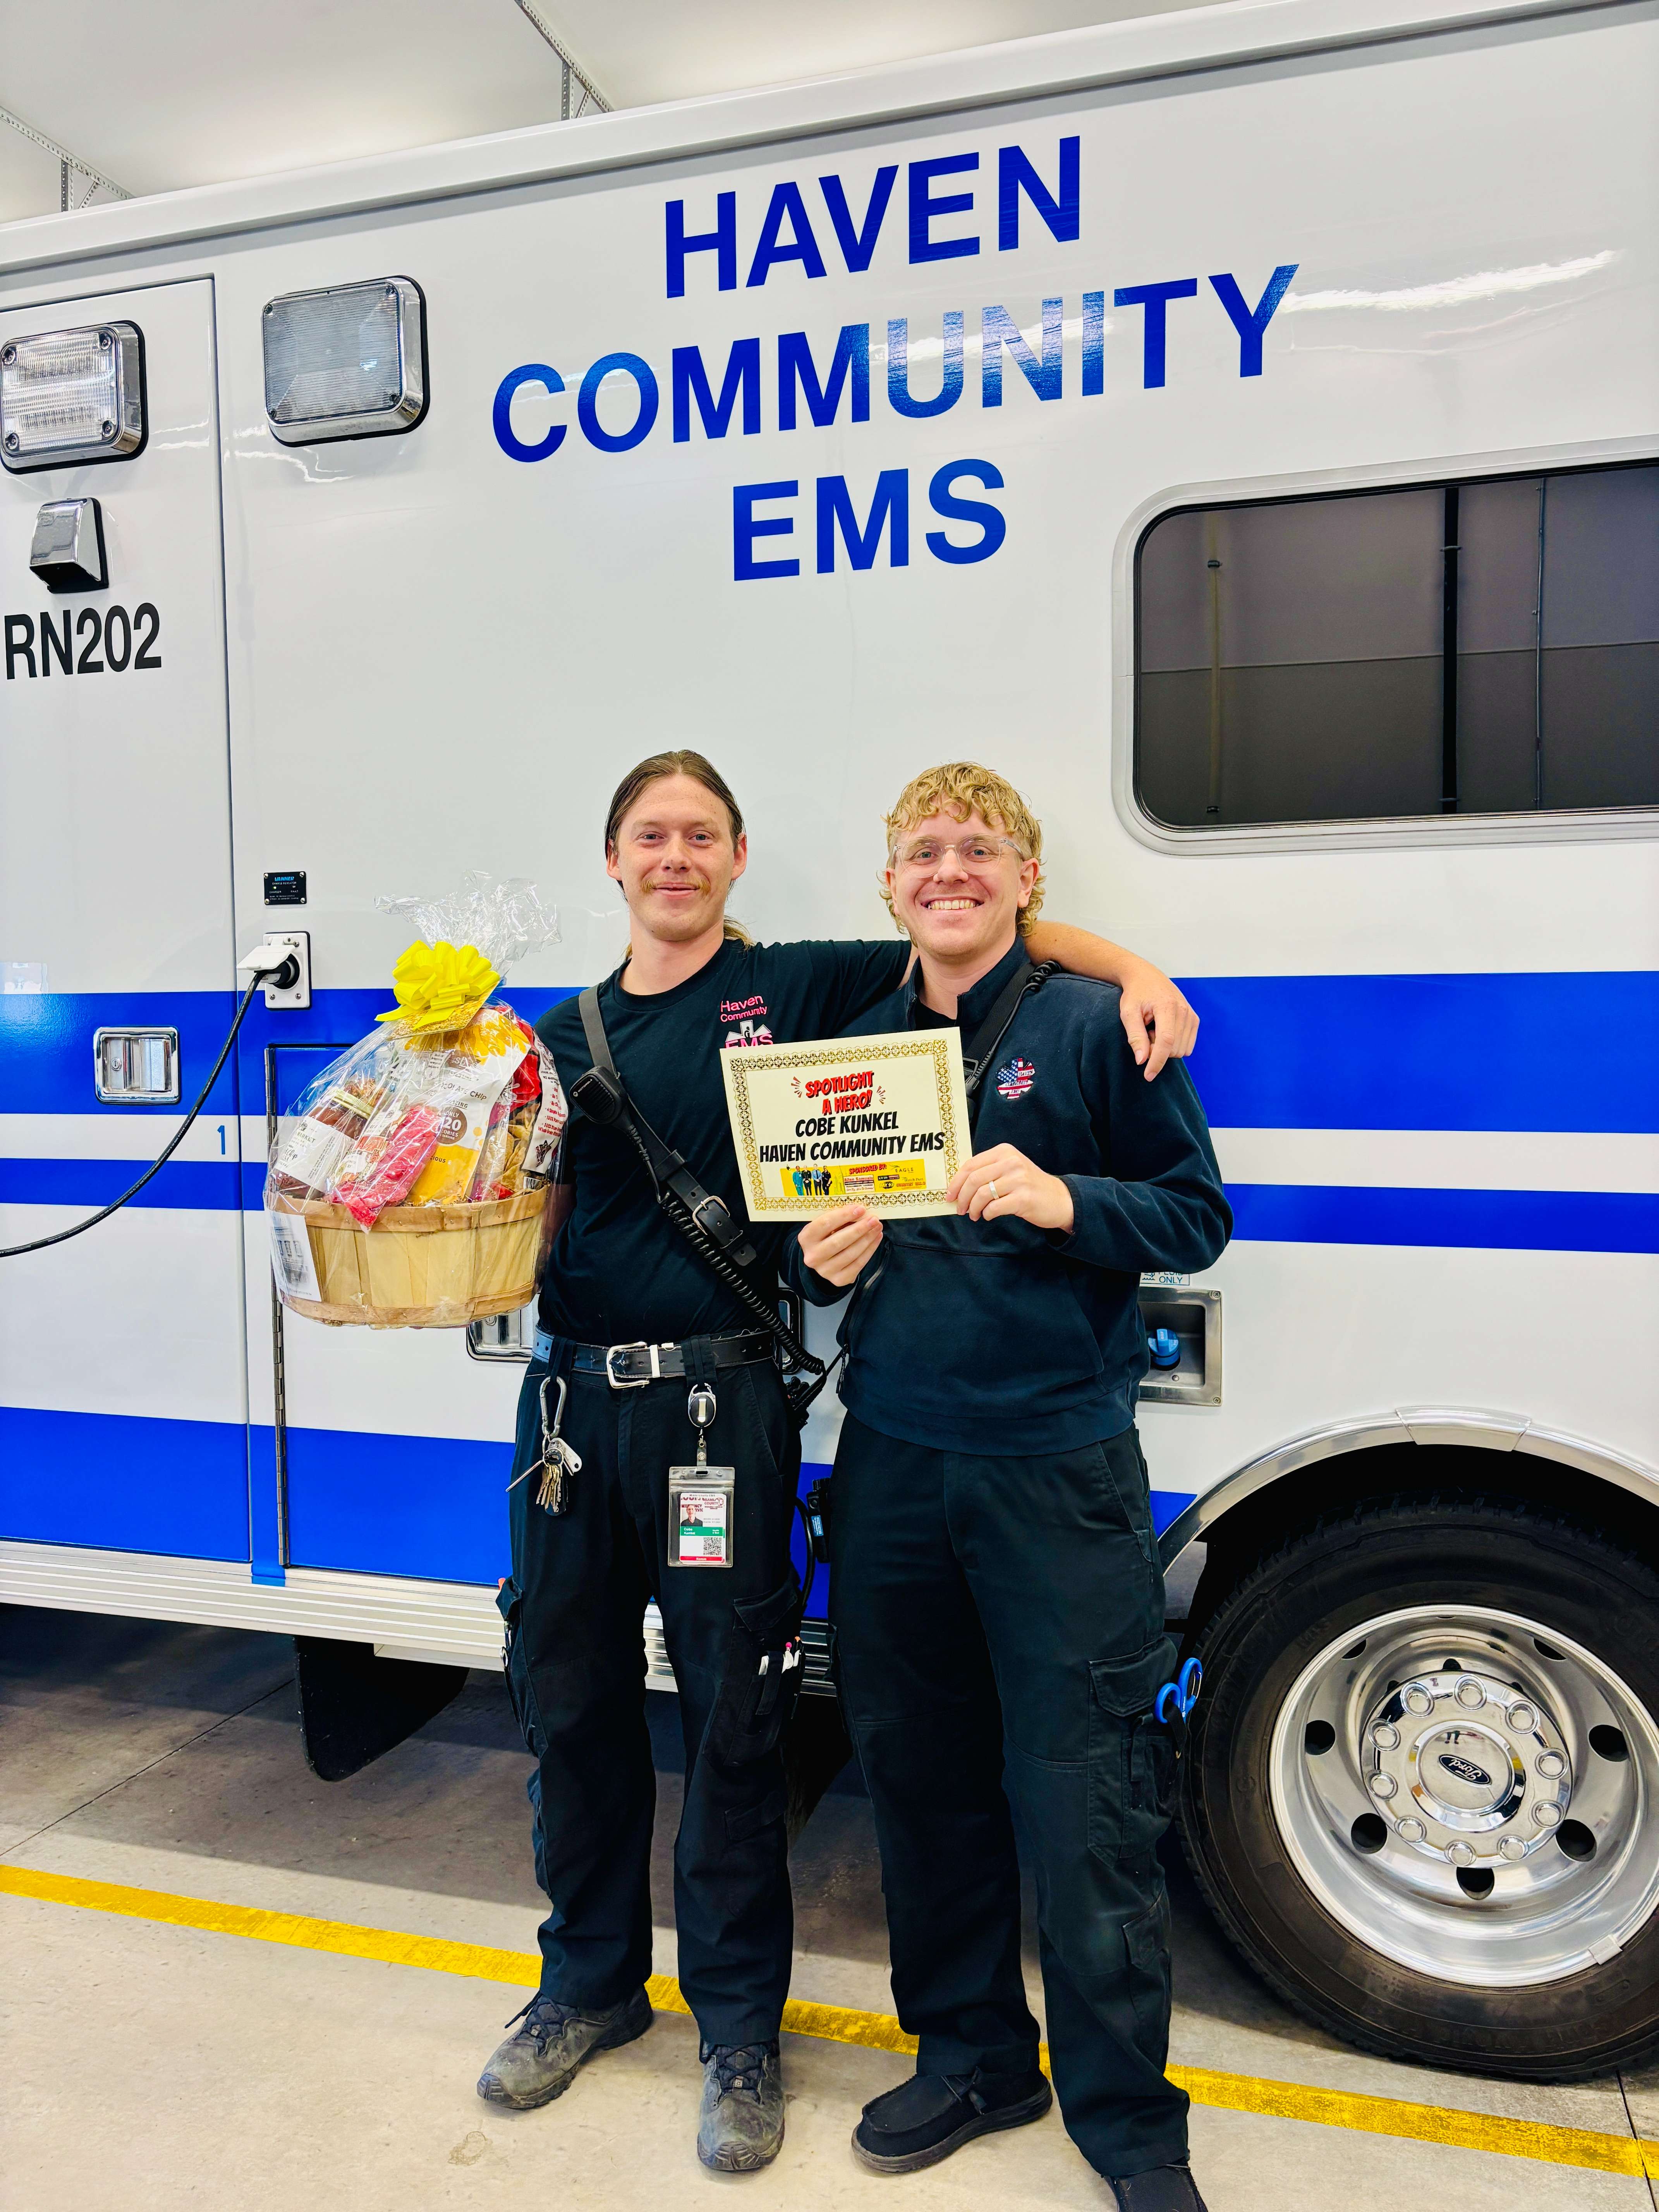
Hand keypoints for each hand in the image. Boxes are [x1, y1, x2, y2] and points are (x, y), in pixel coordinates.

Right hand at [797, 1203, 883, 1287]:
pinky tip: (876, 1239)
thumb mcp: (826, 1225)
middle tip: (874, 1219)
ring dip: (867, 1239)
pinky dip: (870, 1250)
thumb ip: (840, 1218)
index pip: (825, 1224)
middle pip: (838, 1241)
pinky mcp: (838, 1280)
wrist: (823, 1258)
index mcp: (806, 1238)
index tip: (861, 1209)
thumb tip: (861, 1212)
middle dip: (859, 1229)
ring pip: (850, 1254)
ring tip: (877, 1228)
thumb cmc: (826, 1235)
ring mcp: (825, 1271)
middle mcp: (812, 1256)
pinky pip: (858, 1264)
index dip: (844, 1216)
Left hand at [946, 1144, 1074, 1232]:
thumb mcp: (1010, 1169)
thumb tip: (958, 1186)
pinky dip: (986, 1214)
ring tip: (974, 1215)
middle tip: (960, 1209)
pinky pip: (994, 1208)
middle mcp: (1011, 1162)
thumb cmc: (1029, 1186)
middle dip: (962, 1197)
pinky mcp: (1023, 1198)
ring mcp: (1018, 1179)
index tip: (950, 1195)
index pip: (971, 1164)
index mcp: (1004, 1151)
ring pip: (981, 1194)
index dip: (956, 1181)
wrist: (1060, 1199)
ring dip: (973, 1208)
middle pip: (973, 1179)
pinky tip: (988, 1216)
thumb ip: (988, 1171)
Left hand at [1115, 958, 1197, 1080]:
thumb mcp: (1128, 1013)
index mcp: (1167, 1006)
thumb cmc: (1135, 994)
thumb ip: (1135, 1036)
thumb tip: (1142, 1060)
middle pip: (1173, 1049)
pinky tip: (1163, 1030)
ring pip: (1181, 1050)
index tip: (1147, 1076)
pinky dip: (1174, 1045)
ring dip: (1165, 1048)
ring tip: (1154, 1029)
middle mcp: (1184, 1011)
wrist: (1146, 976)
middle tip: (1145, 1034)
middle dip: (1156, 1051)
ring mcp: (1191, 1015)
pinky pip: (1187, 1046)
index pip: (1166, 1042)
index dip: (1157, 1062)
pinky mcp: (1194, 1020)